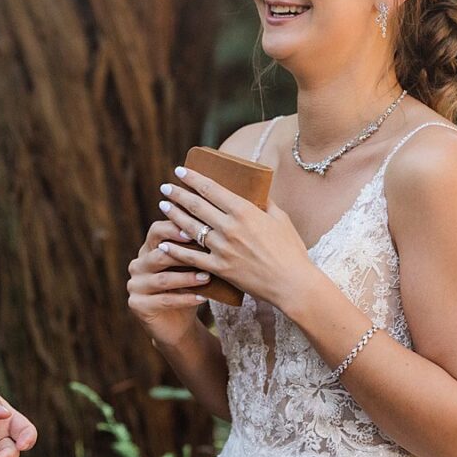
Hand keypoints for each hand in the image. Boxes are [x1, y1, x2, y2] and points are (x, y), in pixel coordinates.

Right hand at [126, 219, 211, 346]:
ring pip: (163, 279)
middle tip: (206, 253)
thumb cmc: (187, 289)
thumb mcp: (190, 267)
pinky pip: (164, 301)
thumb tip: (214, 230)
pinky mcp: (137, 305)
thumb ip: (193, 250)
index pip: (156, 231)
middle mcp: (137, 265)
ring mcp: (135, 286)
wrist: (178, 325)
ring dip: (187, 278)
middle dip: (184, 255)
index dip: (174, 229)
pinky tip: (202, 298)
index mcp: (148, 250)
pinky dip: (185, 299)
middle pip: (159, 254)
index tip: (195, 231)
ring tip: (207, 277)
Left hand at [155, 167, 319, 314]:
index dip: (193, 179)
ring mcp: (222, 248)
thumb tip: (257, 190)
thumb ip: (265, 203)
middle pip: (196, 206)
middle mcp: (230, 227)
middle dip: (178, 194)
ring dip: (174, 215)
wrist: (292, 284)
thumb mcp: (281, 219)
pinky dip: (175, 249)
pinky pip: (191, 257)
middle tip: (165, 186)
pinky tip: (164, 242)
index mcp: (245, 211)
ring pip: (190, 228)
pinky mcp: (219, 268)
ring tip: (163, 205)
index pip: (212, 189)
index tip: (180, 172)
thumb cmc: (291, 251)